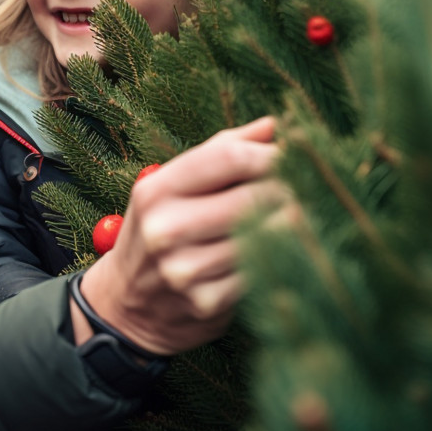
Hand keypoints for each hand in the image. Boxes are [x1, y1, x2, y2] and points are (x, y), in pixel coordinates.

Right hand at [73, 116, 289, 355]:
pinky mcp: (206, 303)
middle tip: (303, 188)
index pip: (228, 158)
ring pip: (263, 236)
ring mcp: (185, 270)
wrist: (128, 305)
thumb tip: (274, 124)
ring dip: (289, 224)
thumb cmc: (161, 230)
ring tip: (295, 216)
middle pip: (251, 197)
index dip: (269, 154)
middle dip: (285, 190)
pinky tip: (278, 251)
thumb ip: (222, 150)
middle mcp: (165, 230)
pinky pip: (261, 272)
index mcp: (156, 191)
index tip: (291, 157)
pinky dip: (277, 259)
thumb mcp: (174, 186)